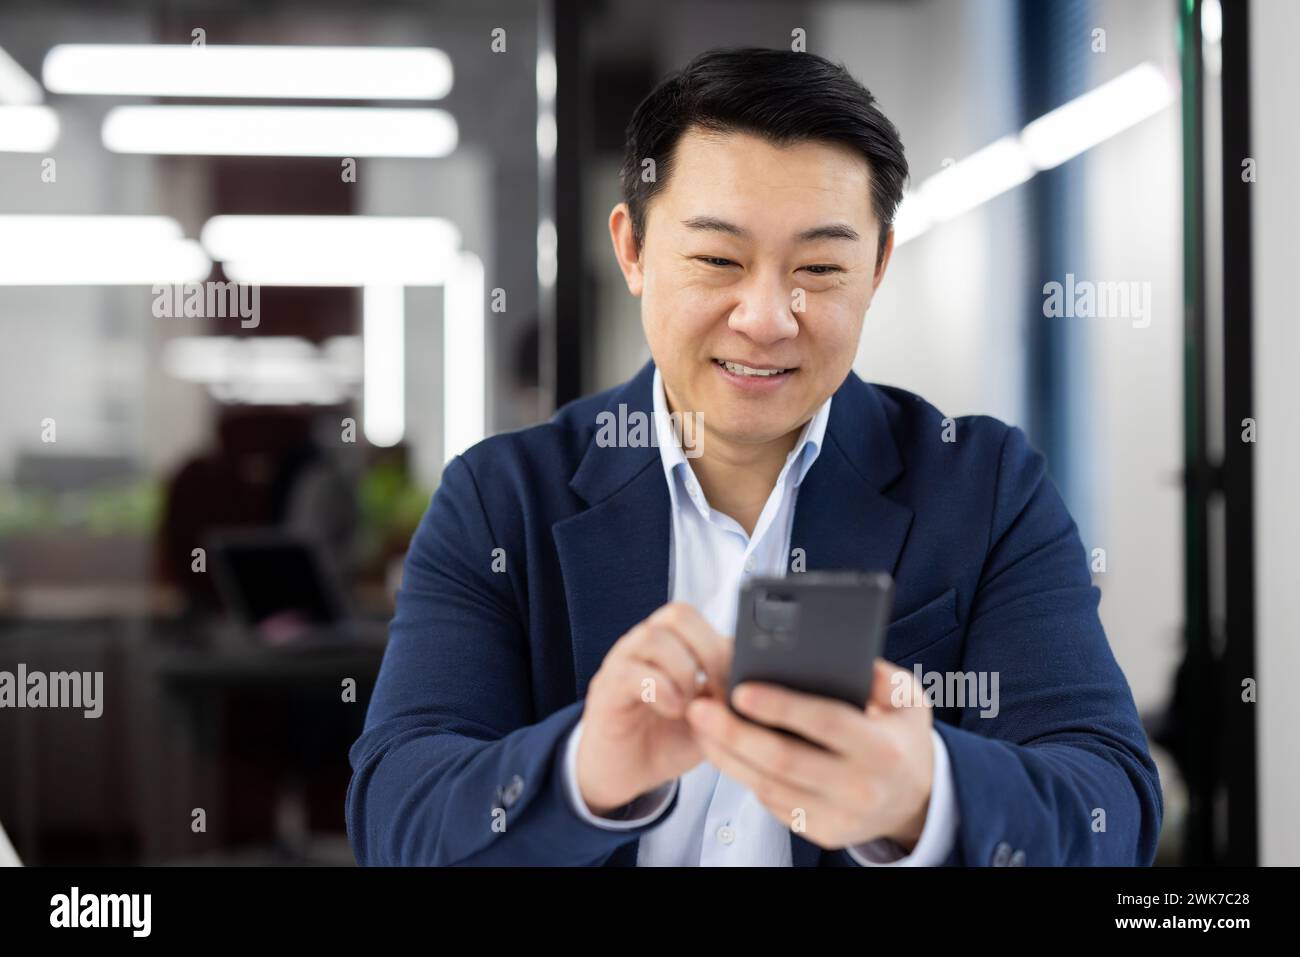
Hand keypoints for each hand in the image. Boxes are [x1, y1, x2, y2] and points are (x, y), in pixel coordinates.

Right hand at [576, 602, 730, 814]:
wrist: (625, 773)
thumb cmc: (668, 739)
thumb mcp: (712, 716)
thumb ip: (730, 694)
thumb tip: (764, 682)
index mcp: (674, 644)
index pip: (702, 618)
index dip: (726, 645)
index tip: (741, 683)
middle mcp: (646, 645)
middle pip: (678, 614)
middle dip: (709, 651)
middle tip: (719, 691)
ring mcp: (623, 663)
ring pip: (653, 637)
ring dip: (683, 671)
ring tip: (692, 706)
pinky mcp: (606, 690)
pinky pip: (630, 672)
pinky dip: (661, 690)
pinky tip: (673, 711)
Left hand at [684, 658, 933, 850]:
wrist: (915, 800)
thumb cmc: (901, 737)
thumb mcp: (909, 701)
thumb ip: (882, 676)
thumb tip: (844, 655)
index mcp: (882, 749)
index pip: (825, 723)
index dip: (780, 707)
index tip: (741, 689)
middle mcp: (861, 788)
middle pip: (784, 761)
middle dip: (735, 733)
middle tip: (700, 708)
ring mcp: (840, 817)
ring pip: (769, 786)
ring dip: (727, 756)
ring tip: (700, 725)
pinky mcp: (822, 833)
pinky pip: (772, 803)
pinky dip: (743, 775)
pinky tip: (722, 749)